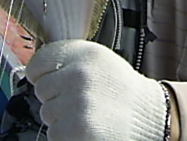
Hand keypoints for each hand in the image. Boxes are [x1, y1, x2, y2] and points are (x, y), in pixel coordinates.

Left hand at [26, 40, 169, 140]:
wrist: (149, 116)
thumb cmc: (124, 90)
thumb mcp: (101, 61)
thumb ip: (71, 60)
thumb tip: (37, 67)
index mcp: (85, 54)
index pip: (40, 61)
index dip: (41, 73)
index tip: (48, 79)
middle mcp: (79, 75)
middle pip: (42, 90)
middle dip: (56, 97)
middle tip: (80, 100)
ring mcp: (76, 102)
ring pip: (48, 113)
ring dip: (62, 117)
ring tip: (88, 113)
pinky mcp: (75, 128)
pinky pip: (54, 133)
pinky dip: (67, 135)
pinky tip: (88, 127)